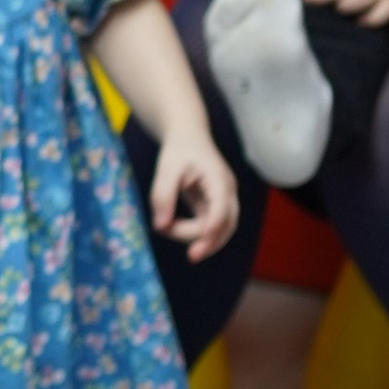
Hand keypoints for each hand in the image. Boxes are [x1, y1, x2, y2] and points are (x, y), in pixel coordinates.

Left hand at [149, 131, 239, 261]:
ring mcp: (223, 202)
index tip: (199, 244)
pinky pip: (210, 228)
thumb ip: (163, 196)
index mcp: (220, 180)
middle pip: (227, 225)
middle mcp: (227, 194)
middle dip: (207, 242)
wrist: (188, 138)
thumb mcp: (166, 168)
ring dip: (199, 240)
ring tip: (168, 232)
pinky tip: (172, 229)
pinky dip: (193, 233)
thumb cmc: (178, 150)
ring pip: (221, 231)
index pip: (222, 207)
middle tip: (183, 249)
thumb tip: (161, 226)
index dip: (213, 226)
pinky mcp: (214, 208)